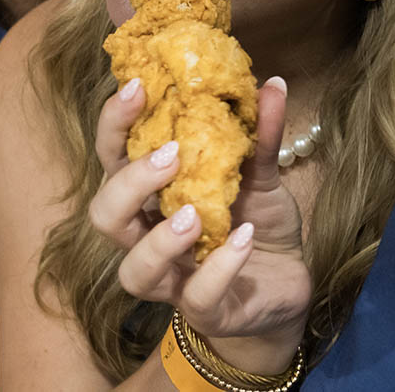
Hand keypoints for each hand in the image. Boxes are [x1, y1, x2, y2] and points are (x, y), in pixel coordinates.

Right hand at [88, 77, 309, 372]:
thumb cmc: (257, 224)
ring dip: (160, 240)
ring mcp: (174, 280)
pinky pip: (198, 297)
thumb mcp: (260, 175)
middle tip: (171, 155)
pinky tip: (243, 239)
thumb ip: (261, 134)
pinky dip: (220, 268)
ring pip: (135, 270)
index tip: (138, 87)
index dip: (114, 124)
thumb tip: (275, 84)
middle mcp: (148, 237)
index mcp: (151, 196)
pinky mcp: (207, 311)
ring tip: (193, 213)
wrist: (288, 287)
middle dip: (129, 184)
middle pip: (105, 216)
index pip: (113, 158)